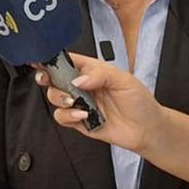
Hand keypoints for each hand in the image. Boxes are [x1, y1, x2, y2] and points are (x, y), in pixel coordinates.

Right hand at [35, 53, 164, 153]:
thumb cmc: (139, 101)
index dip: (52, 59)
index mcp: (92, 70)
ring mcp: (80, 103)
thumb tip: (79, 78)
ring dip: (60, 98)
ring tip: (75, 100)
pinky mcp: (79, 121)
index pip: (67, 60)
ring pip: (55, 97)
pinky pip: (62, 117)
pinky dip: (68, 115)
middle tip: (47, 79)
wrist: (146, 129)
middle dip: (46, 77)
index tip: (41, 59)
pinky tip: (82, 114)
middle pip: (54, 78)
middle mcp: (83, 86)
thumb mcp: (123, 79)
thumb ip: (100, 74)